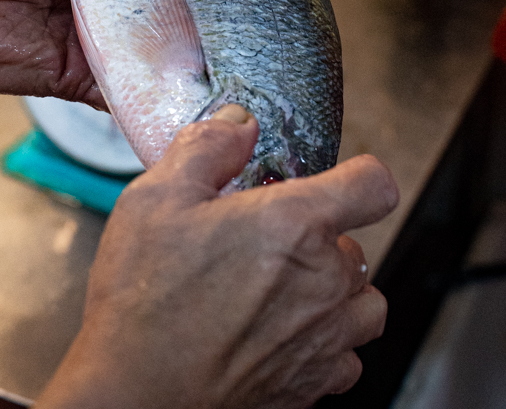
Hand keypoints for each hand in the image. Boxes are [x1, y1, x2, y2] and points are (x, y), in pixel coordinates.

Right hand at [36, 105, 398, 408]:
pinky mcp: (311, 386)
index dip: (360, 175)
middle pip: (360, 246)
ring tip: (287, 289)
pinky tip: (282, 335)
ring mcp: (324, 339)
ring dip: (337, 291)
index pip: (374, 185)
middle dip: (323, 238)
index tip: (337, 181)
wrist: (132, 397)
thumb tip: (241, 123)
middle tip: (270, 243)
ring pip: (364, 303)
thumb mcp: (158, 197)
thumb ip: (209, 147)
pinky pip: (345, 358)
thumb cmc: (144, 299)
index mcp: (295, 225)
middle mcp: (324, 282)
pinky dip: (326, 343)